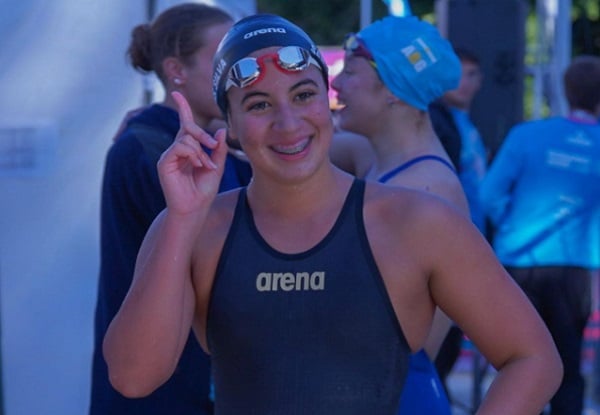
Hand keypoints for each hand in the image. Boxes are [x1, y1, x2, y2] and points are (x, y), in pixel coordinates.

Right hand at [157, 91, 228, 215]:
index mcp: (187, 148)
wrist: (195, 208)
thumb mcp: (217, 166)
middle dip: (202, 133)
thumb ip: (218, 149)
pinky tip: (198, 165)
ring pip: (185, 137)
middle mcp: (176, 149)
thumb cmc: (204, 189)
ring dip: (201, 150)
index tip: (177, 93)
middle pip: (188, 128)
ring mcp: (169, 156)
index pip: (184, 124)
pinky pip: (179, 147)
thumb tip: (220, 130)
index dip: (182, 108)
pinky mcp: (164, 163)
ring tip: (206, 166)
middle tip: (214, 145)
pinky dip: (193, 154)